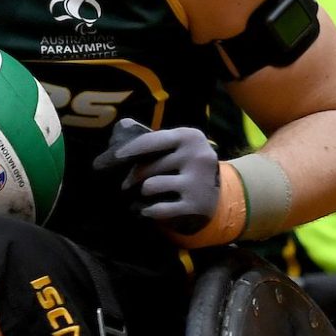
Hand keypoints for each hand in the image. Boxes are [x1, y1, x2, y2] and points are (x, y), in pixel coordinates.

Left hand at [92, 118, 220, 230]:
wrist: (222, 194)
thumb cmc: (188, 165)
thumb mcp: (179, 146)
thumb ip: (153, 138)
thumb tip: (122, 125)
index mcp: (190, 136)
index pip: (150, 141)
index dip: (128, 150)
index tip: (113, 157)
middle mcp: (196, 156)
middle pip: (147, 166)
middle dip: (132, 177)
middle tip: (126, 184)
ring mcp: (198, 182)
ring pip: (150, 186)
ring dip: (143, 192)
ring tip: (146, 194)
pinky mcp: (195, 205)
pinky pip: (158, 208)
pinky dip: (149, 211)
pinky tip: (148, 210)